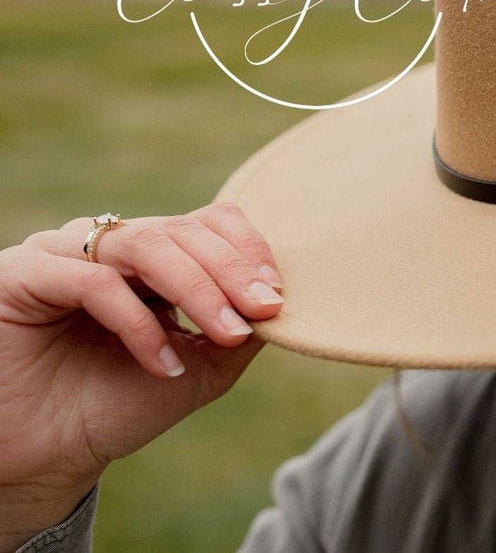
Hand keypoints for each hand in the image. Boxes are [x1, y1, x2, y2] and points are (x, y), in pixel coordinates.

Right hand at [0, 203, 282, 548]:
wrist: (45, 460)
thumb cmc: (116, 409)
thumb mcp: (199, 369)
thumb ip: (241, 331)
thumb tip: (283, 300)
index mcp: (149, 257)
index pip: (207, 222)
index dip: (247, 251)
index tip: (275, 299)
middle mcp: (106, 245)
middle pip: (183, 229)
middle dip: (231, 270)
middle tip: (262, 310)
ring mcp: (62, 253)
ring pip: (146, 243)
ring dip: (198, 287)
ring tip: (227, 332)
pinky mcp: (23, 274)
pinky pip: (94, 282)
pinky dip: (138, 321)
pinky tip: (162, 362)